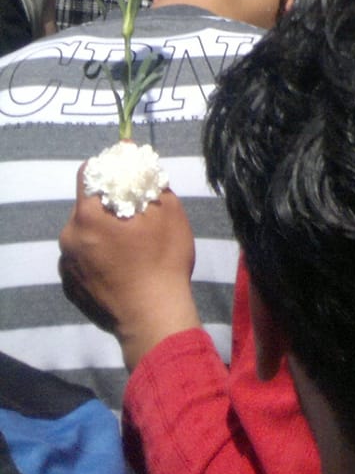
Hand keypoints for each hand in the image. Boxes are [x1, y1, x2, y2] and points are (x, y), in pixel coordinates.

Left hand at [58, 180, 198, 368]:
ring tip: (129, 243)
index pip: (88, 174)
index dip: (109, 167)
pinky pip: (81, 259)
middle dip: (107, 203)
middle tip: (135, 211)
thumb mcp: (168, 210)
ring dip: (101, 231)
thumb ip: (149, 179)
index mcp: (87, 216)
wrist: (153, 318)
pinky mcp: (70, 289)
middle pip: (85, 207)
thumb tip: (134, 155)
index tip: (128, 174)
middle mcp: (68, 239)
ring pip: (82, 235)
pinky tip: (119, 266)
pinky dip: (96, 255)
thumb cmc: (162, 260)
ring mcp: (67, 267)